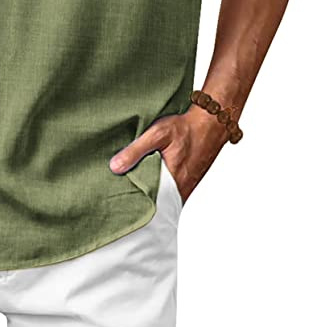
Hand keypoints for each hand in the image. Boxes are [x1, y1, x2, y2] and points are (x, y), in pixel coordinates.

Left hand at [108, 105, 229, 204]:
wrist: (211, 123)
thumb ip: (136, 150)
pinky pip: (172, 192)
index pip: (148, 202)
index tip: (118, 201)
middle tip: (121, 197)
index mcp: (173, 181)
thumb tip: (115, 167)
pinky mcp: (189, 182)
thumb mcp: (157, 133)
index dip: (133, 203)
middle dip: (139, 201)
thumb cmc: (185, 128)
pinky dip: (161, 189)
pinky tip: (150, 180)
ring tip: (131, 190)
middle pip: (155, 203)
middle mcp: (181, 189)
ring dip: (150, 195)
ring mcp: (186, 187)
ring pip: (164, 198)